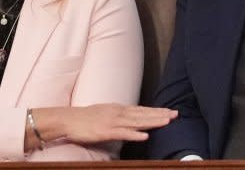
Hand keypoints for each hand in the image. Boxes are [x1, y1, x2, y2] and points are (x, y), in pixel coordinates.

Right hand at [50, 104, 176, 143]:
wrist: (68, 119)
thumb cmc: (85, 118)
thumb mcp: (105, 112)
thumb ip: (118, 115)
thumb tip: (130, 117)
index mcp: (119, 109)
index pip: (142, 109)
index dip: (156, 110)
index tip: (170, 111)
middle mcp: (119, 113)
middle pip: (143, 114)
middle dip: (160, 114)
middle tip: (176, 114)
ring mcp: (113, 122)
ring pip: (137, 122)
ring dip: (153, 122)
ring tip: (167, 122)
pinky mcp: (106, 131)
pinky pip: (123, 133)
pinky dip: (135, 134)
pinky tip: (145, 136)